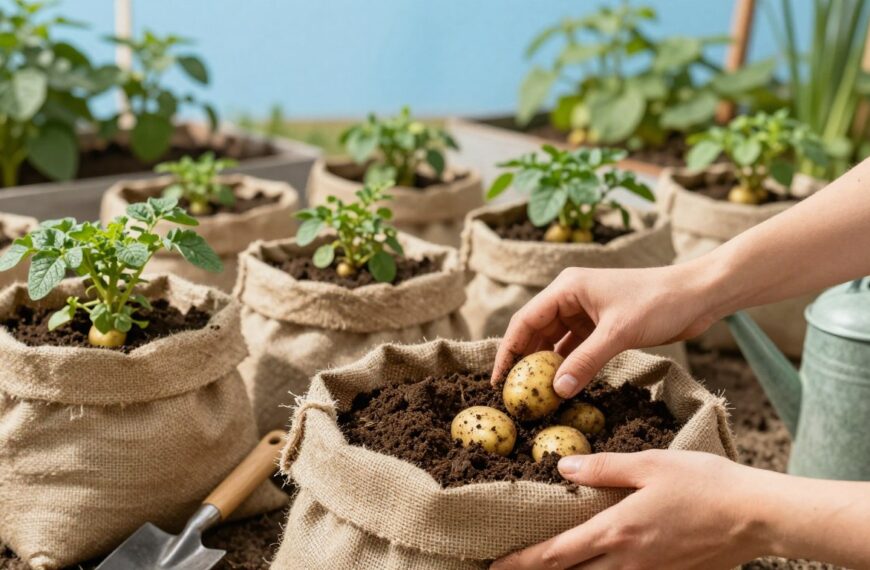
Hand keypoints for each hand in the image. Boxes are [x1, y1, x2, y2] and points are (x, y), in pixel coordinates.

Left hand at [491, 450, 766, 569]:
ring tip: (546, 569)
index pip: (555, 554)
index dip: (521, 562)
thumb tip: (562, 466)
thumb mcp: (650, 464)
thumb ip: (604, 467)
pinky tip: (598, 568)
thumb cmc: (705, 484)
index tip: (494, 566)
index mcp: (616, 531)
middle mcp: (627, 561)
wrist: (758, 517)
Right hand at [492, 265, 718, 396]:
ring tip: (534, 395)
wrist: (698, 295)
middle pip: (536, 333)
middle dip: (524, 362)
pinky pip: (576, 349)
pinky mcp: (602, 327)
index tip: (498, 381)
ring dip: (547, 367)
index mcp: (567, 288)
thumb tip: (557, 392)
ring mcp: (587, 312)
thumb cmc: (659, 302)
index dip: (508, 351)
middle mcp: (571, 298)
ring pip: (556, 343)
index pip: (525, 321)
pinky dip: (569, 367)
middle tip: (514, 394)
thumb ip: (586, 362)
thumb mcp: (618, 333)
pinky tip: (563, 388)